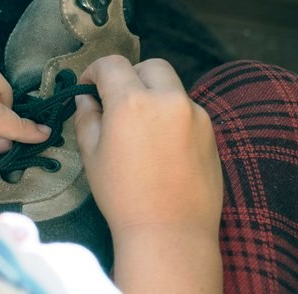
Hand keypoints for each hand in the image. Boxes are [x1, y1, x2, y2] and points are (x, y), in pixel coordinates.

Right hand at [74, 55, 222, 291]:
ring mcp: (195, 114)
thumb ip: (87, 117)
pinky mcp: (210, 131)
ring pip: (171, 87)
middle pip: (149, 66)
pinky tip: (161, 145)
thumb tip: (88, 99)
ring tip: (140, 127)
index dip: (94, 71)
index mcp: (132, 102)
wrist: (169, 233)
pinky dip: (170, 114)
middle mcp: (167, 100)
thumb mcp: (92, 154)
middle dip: (129, 76)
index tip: (89, 87)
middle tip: (116, 102)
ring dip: (152, 95)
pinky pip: (186, 109)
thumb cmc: (122, 196)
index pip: (112, 64)